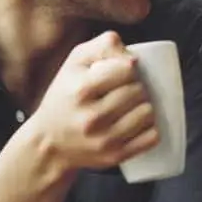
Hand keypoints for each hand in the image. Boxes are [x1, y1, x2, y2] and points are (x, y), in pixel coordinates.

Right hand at [25, 31, 158, 172]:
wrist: (49, 142)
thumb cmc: (65, 96)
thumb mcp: (75, 62)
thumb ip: (104, 45)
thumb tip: (134, 58)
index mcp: (80, 90)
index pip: (127, 69)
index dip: (128, 67)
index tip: (121, 72)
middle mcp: (91, 117)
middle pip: (139, 91)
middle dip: (136, 86)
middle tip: (124, 90)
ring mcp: (104, 140)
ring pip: (148, 113)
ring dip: (144, 106)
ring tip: (130, 106)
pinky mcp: (115, 156)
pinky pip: (152, 137)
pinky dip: (149, 128)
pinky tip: (137, 123)